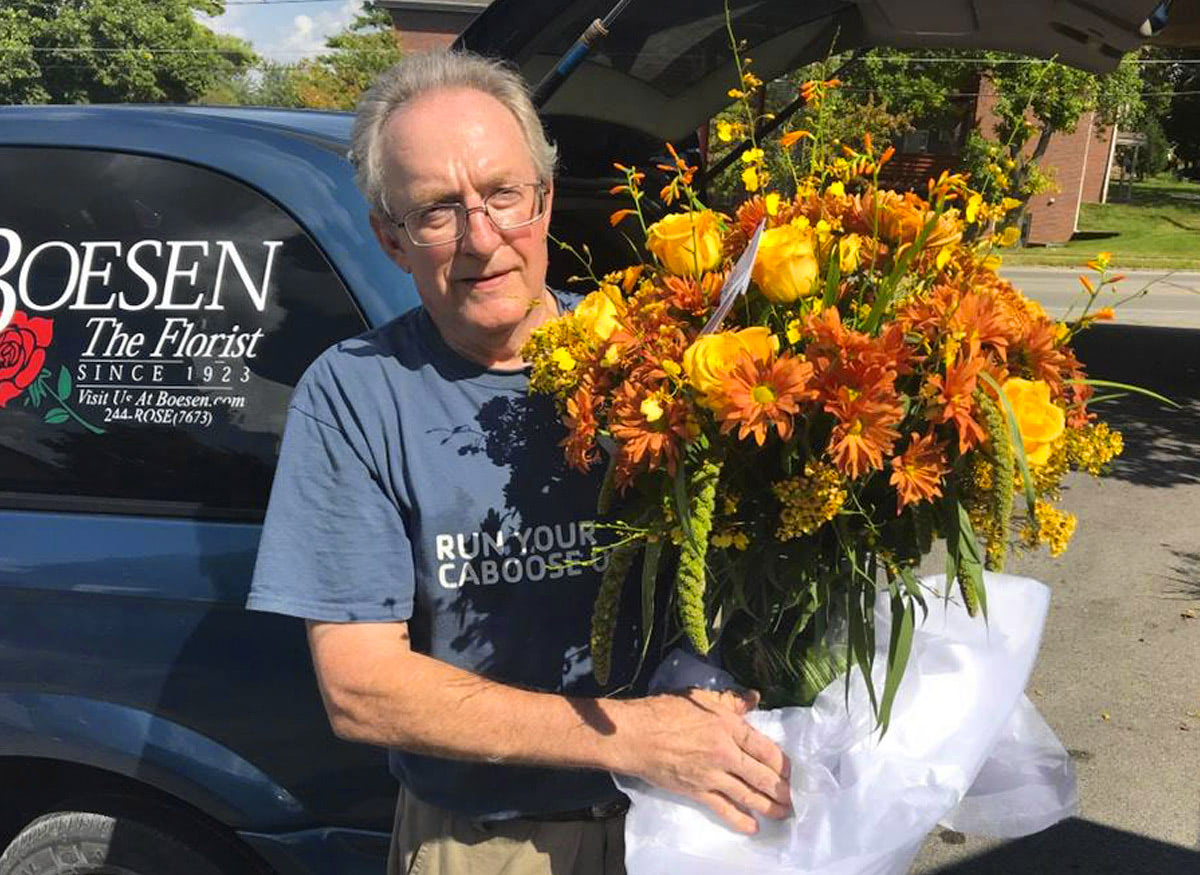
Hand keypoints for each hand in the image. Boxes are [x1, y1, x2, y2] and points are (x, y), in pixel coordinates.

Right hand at [612, 688, 791, 833]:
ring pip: (749, 795)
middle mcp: (726, 753)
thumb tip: (754, 697)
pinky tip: (753, 826)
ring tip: (783, 813)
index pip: (766, 749)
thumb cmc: (665, 711)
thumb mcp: (701, 697)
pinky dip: (740, 819)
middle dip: (782, 789)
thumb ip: (731, 700)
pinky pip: (724, 809)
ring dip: (769, 806)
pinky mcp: (698, 792)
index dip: (783, 763)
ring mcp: (712, 775)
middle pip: (763, 775)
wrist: (636, 735)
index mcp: (729, 726)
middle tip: (794, 797)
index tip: (792, 772)